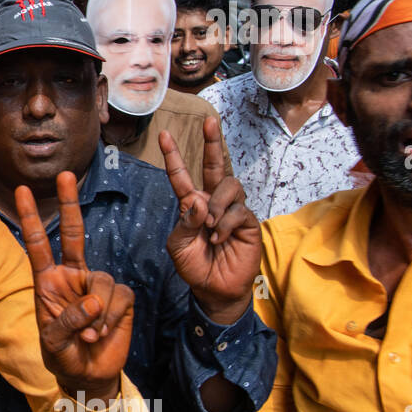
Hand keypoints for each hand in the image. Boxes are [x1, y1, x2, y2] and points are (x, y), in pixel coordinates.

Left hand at [17, 172, 134, 396]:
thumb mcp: (53, 342)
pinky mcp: (121, 298)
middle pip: (74, 233)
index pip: (38, 244)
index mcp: (48, 282)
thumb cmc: (64, 356)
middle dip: (69, 204)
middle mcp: (72, 277)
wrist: (88, 376)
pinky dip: (111, 316)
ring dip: (96, 312)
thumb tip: (92, 300)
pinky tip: (102, 333)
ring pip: (102, 280)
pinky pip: (119, 297)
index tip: (23, 191)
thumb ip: (66, 321)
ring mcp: (97, 285)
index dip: (31, 219)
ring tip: (88, 335)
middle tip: (65, 174)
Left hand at [160, 118, 261, 323]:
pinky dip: (224, 225)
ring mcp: (232, 211)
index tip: (164, 135)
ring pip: (229, 186)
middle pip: (215, 166)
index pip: (182, 175)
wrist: (213, 289)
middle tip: (210, 122)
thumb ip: (184, 223)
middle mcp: (213, 202)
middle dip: (213, 143)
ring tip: (209, 227)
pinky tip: (219, 239)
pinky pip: (237, 211)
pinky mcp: (247, 223)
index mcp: (192, 204)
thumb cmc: (194, 265)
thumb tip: (198, 202)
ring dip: (216, 205)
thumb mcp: (178, 245)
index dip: (174, 156)